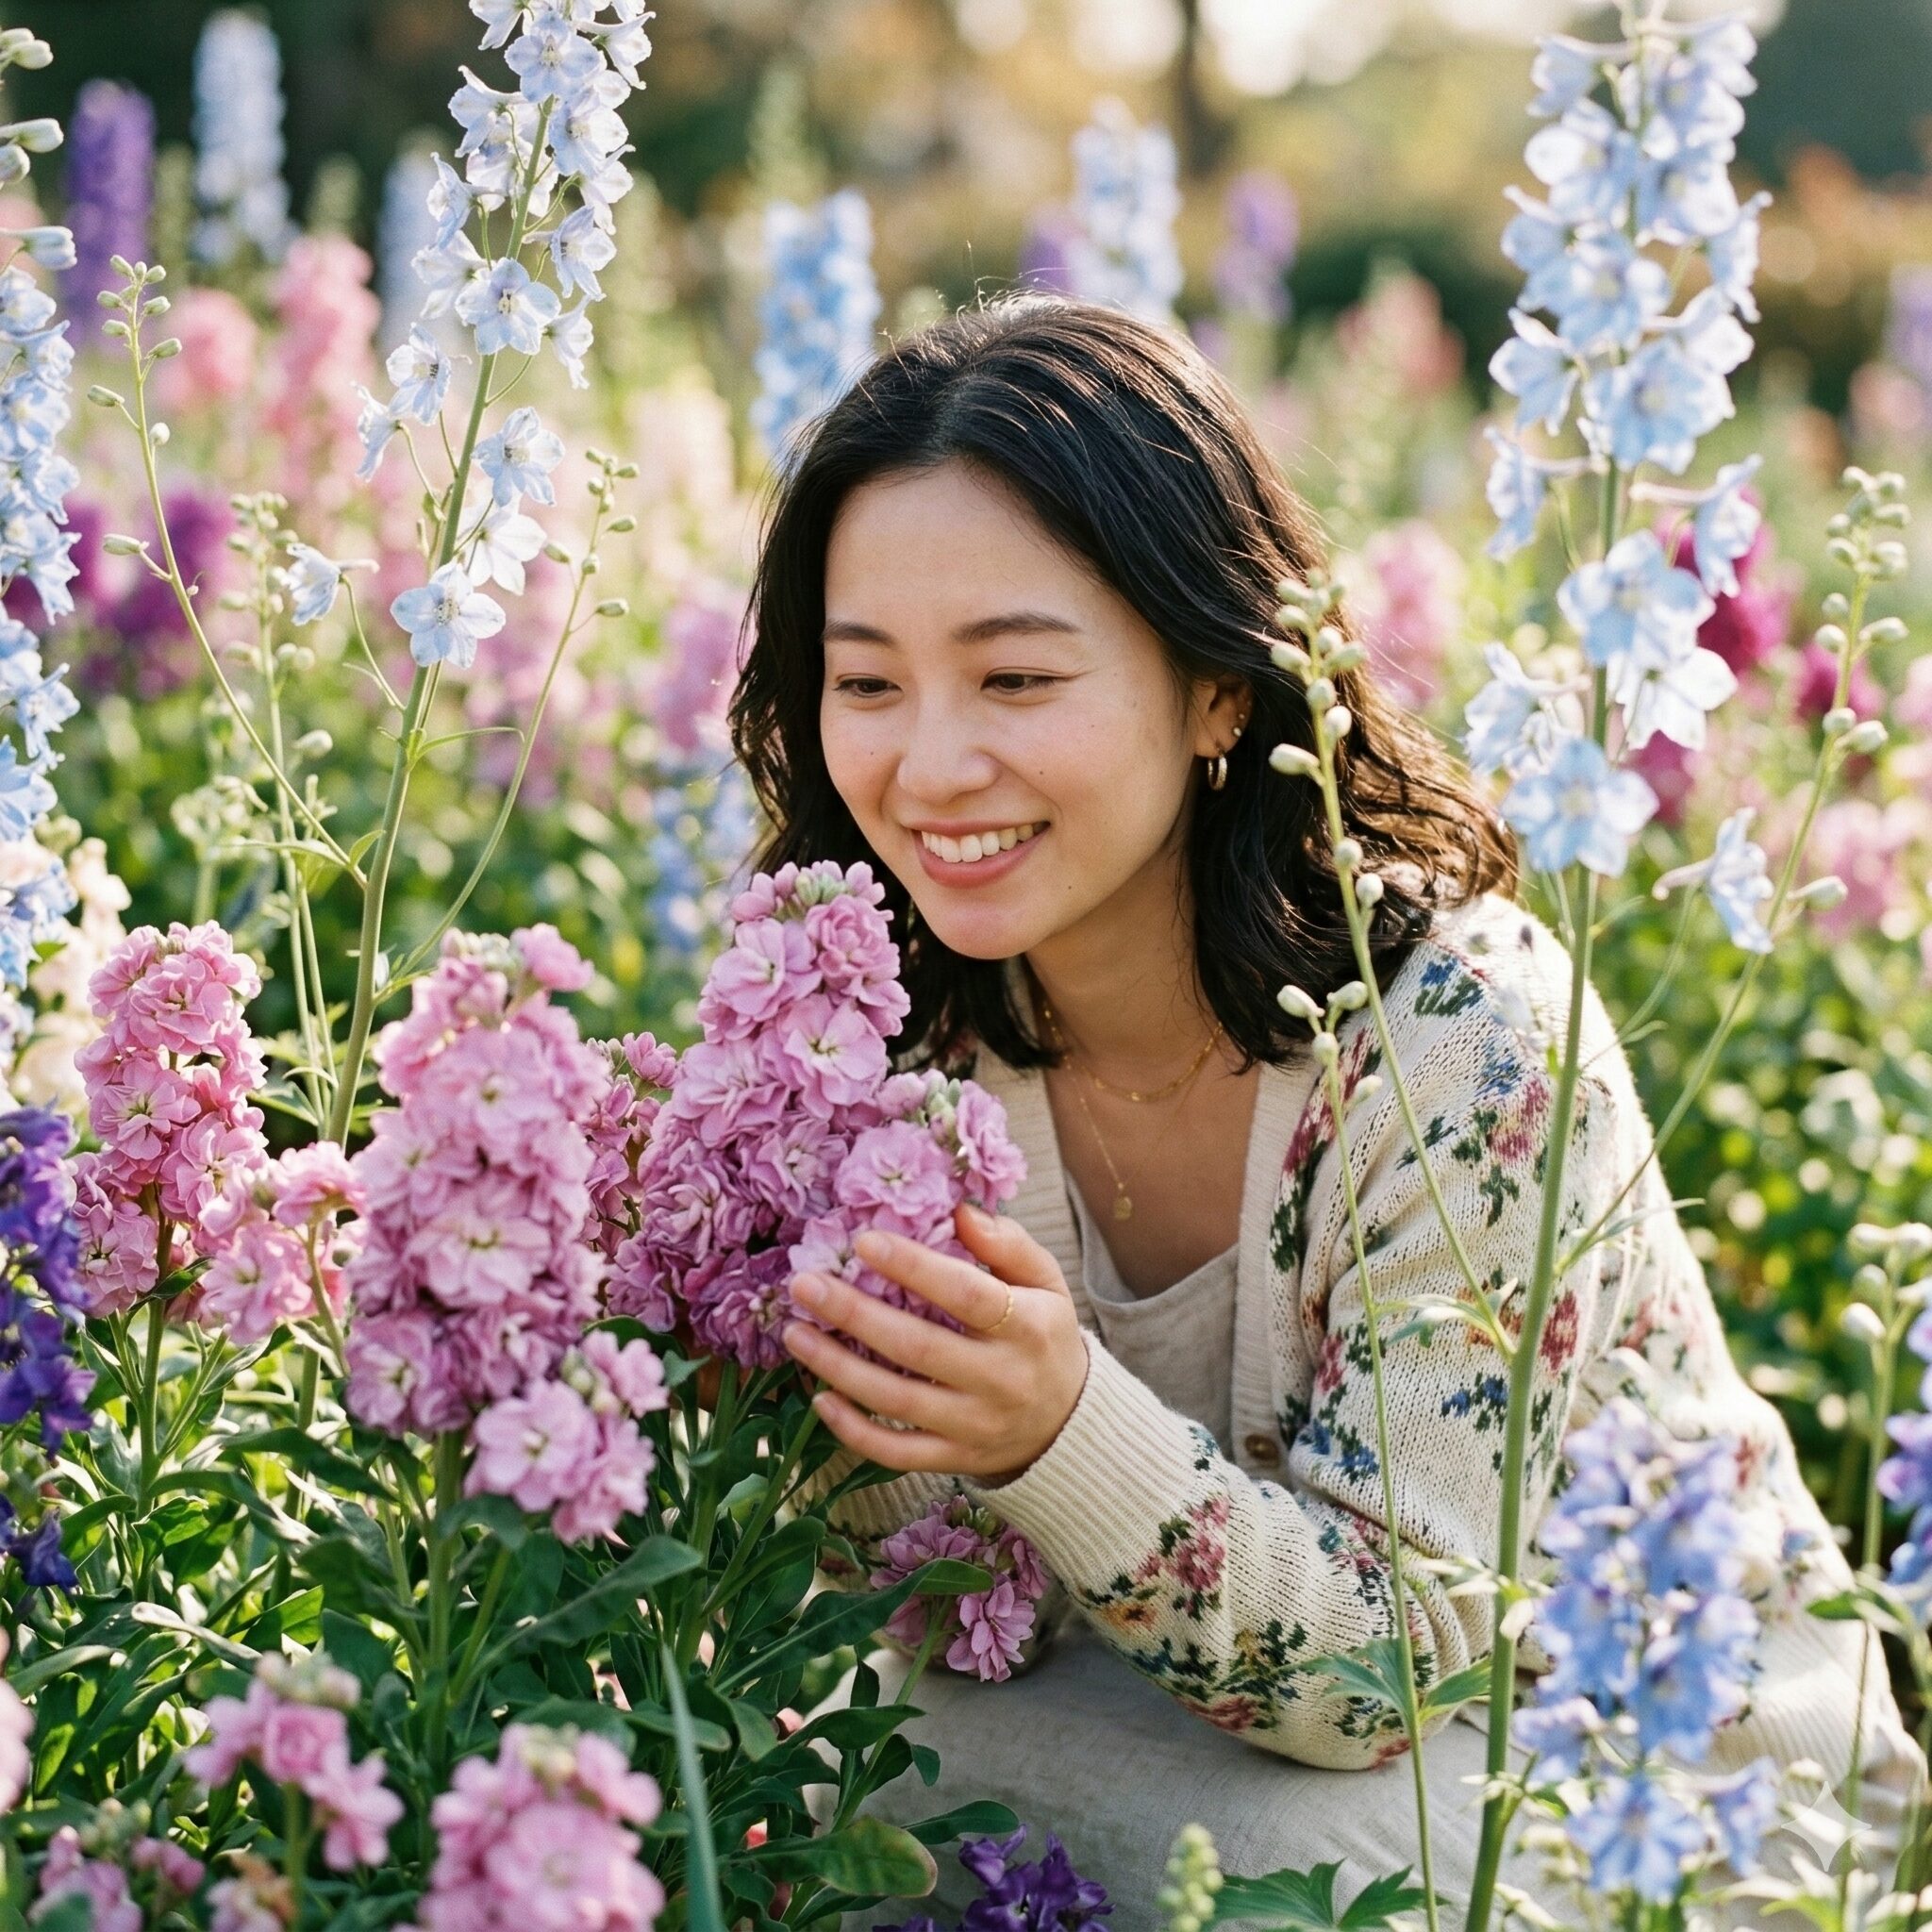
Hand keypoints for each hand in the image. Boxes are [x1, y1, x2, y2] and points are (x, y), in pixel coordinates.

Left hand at [781, 1202, 1088, 1483]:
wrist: (1070, 1422)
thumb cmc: (1046, 1336)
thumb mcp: (1046, 1282)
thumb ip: (1008, 1243)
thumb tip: (960, 1211)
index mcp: (1028, 1327)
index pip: (966, 1295)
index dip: (914, 1267)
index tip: (864, 1241)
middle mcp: (1002, 1380)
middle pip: (919, 1348)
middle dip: (855, 1315)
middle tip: (805, 1284)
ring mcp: (976, 1425)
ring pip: (897, 1400)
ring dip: (838, 1368)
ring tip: (796, 1333)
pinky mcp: (956, 1459)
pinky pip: (897, 1452)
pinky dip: (854, 1431)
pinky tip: (820, 1398)